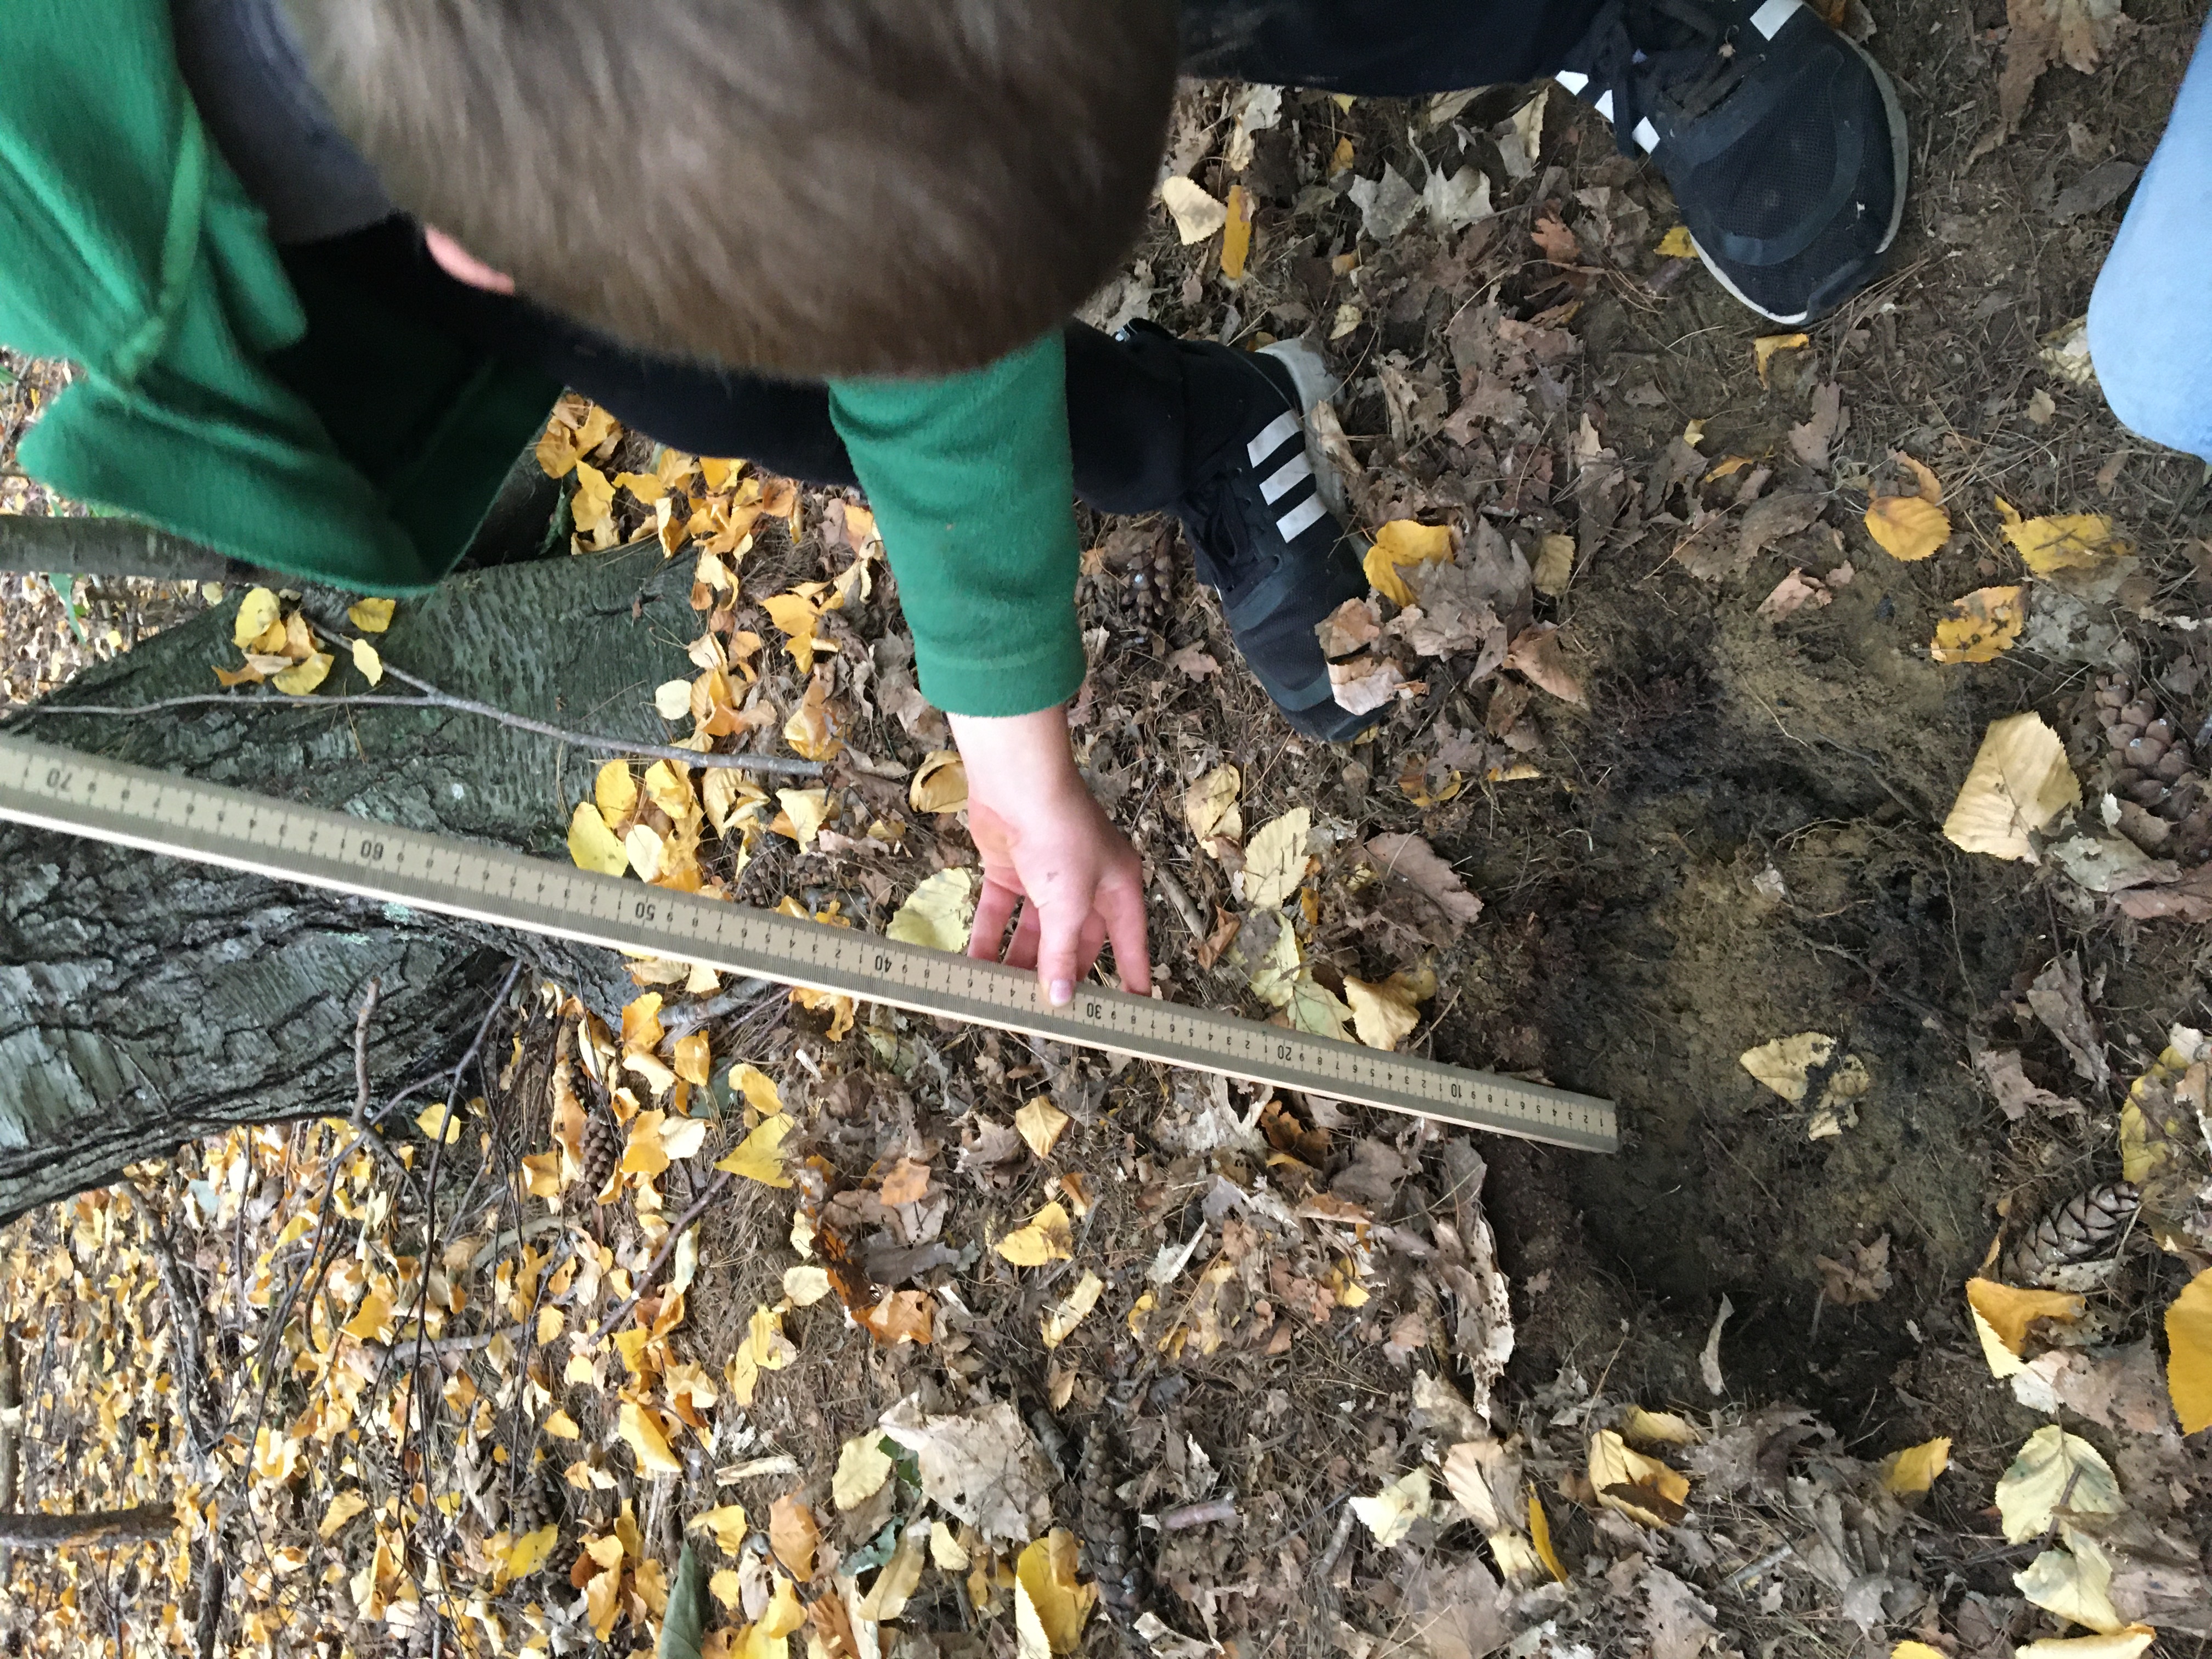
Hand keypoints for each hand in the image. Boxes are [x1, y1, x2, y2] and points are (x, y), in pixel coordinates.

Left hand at [950, 708, 1150, 1004]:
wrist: (1017, 782)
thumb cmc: (1059, 833)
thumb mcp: (1068, 902)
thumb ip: (1061, 952)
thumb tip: (1060, 997)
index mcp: (1118, 887)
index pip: (1129, 941)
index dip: (1130, 975)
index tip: (1131, 1012)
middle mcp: (1085, 883)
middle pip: (1075, 942)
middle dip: (1060, 975)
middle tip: (1049, 1015)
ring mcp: (1044, 877)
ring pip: (1033, 933)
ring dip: (1018, 964)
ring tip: (1004, 1000)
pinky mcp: (1009, 871)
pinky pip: (999, 916)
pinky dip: (987, 939)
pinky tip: (975, 969)